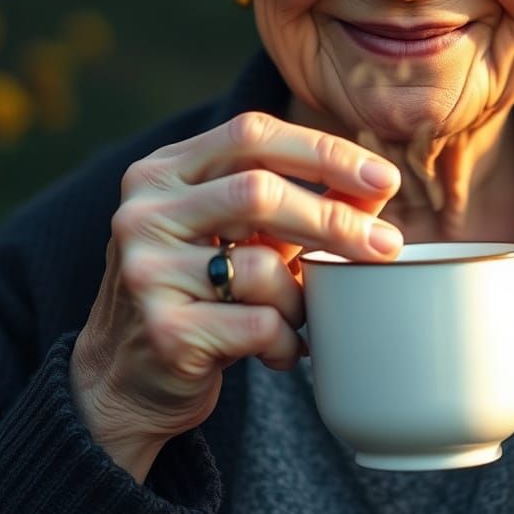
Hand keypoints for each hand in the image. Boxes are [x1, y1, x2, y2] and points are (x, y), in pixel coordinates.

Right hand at [69, 112, 402, 480]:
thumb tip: (377, 189)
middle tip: (387, 247)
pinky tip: (279, 350)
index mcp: (163, 171)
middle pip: (259, 191)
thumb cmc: (202, 292)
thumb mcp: (241, 235)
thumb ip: (296, 203)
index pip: (251, 134)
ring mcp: (145, 271)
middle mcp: (143, 212)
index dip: (324, 152)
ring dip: (302, 296)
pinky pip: (257, 325)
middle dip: (334, 220)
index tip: (383, 179)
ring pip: (261, 265)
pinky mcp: (161, 331)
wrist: (125, 379)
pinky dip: (286, 340)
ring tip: (301, 316)